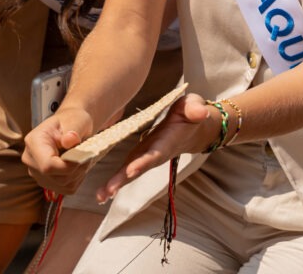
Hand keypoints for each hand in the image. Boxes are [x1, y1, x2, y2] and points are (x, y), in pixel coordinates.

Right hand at [22, 104, 97, 196]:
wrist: (69, 127)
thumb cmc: (72, 121)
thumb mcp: (76, 120)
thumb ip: (73, 130)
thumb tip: (70, 140)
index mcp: (33, 142)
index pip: (47, 165)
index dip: (68, 166)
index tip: (83, 157)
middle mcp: (31, 160)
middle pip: (55, 177)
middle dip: (76, 169)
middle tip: (87, 155)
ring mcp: (37, 173)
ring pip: (62, 185)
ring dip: (78, 174)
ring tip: (82, 158)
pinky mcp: (47, 182)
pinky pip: (66, 189)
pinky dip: (77, 179)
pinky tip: (77, 166)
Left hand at [99, 93, 220, 202]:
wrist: (193, 129)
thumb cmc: (190, 115)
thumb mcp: (194, 106)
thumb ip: (195, 109)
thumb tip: (201, 112)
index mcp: (168, 141)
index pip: (155, 153)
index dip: (144, 162)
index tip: (131, 171)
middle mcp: (156, 153)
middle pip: (139, 168)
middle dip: (124, 179)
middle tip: (108, 191)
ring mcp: (147, 156)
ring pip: (130, 172)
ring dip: (116, 184)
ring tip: (100, 196)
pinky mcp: (139, 156)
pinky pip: (126, 170)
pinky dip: (115, 182)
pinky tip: (101, 194)